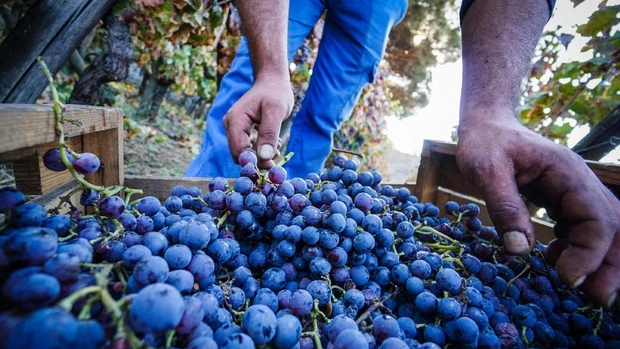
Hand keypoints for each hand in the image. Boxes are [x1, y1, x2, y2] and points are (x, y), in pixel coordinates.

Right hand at [223, 77, 293, 168]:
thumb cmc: (275, 93)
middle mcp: (230, 125)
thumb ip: (269, 133)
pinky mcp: (241, 131)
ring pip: (244, 152)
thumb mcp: (276, 111)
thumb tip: (264, 158)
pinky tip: (273, 142)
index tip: (273, 166)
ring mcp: (234, 128)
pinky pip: (248, 147)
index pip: (239, 151)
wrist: (272, 82)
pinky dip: (260, 149)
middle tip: (277, 156)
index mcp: (235, 120)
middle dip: (258, 159)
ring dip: (261, 154)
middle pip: (239, 154)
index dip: (255, 162)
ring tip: (277, 145)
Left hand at [456, 110, 619, 307]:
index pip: (596, 216)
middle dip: (609, 263)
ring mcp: (573, 191)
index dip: (590, 252)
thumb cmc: (485, 142)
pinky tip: (556, 261)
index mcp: (566, 171)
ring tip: (582, 290)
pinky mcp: (561, 200)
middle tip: (597, 299)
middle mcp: (578, 182)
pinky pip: (581, 228)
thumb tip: (519, 249)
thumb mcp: (486, 170)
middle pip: (612, 225)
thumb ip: (505, 206)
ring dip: (599, 261)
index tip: (567, 278)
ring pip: (602, 229)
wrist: (486, 124)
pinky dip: (577, 249)